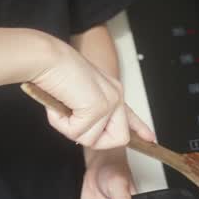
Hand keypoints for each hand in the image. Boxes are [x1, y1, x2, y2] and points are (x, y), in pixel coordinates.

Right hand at [30, 38, 153, 150]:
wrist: (47, 58)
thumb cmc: (55, 73)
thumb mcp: (75, 95)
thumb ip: (86, 113)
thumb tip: (84, 134)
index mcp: (112, 91)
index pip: (129, 115)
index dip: (139, 128)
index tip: (150, 138)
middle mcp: (116, 96)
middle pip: (118, 139)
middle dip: (93, 139)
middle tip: (73, 121)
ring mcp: (110, 102)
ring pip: (92, 140)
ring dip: (70, 128)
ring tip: (63, 106)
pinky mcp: (98, 108)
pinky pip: (77, 134)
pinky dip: (62, 124)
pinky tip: (60, 105)